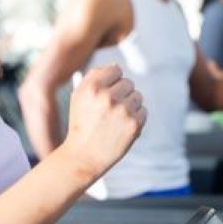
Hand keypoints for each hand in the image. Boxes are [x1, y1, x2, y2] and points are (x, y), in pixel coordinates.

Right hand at [62, 64, 146, 179]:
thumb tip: (117, 67)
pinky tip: (122, 128)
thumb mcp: (79, 96)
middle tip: (110, 111)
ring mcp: (122, 111)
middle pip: (129, 83)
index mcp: (92, 87)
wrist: (84, 156)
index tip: (106, 94)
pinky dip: (136, 119)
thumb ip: (95, 76)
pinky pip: (143, 112)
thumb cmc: (81, 124)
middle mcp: (107, 97)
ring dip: (130, 106)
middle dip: (122, 94)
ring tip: (115, 120)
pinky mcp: (134, 125)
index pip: (116, 70)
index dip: (112, 83)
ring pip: (138, 97)